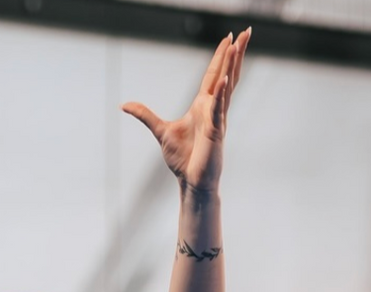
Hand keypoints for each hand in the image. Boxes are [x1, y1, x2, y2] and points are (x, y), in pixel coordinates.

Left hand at [121, 28, 249, 195]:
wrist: (191, 182)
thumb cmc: (182, 159)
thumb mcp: (160, 131)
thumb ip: (145, 115)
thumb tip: (124, 105)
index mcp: (203, 105)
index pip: (213, 75)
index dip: (221, 57)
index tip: (229, 38)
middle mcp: (213, 108)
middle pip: (227, 74)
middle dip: (235, 53)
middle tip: (247, 31)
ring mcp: (218, 119)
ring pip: (227, 87)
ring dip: (232, 66)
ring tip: (238, 46)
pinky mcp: (216, 133)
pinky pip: (219, 111)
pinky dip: (220, 96)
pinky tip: (223, 81)